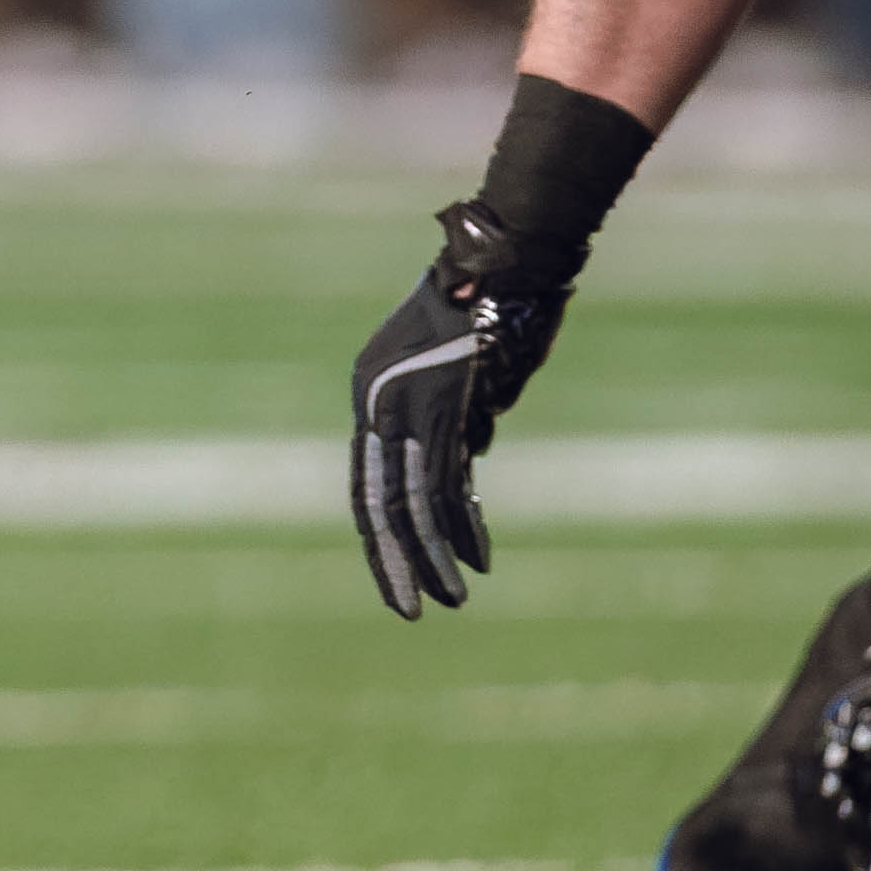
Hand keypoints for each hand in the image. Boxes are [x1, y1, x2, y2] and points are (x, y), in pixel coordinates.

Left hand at [349, 199, 581, 619]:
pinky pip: (450, 483)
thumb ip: (450, 414)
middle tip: (412, 612)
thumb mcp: (452, 366)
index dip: (380, 537)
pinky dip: (464, 527)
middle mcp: (377, 403)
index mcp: (369, 391)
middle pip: (380, 503)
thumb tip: (468, 455)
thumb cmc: (484, 305)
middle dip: (396, 562)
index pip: (367, 484)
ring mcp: (410, 406)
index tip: (397, 576)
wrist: (503, 258)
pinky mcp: (448, 408)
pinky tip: (478, 559)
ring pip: (415, 503)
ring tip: (453, 598)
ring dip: (435, 557)